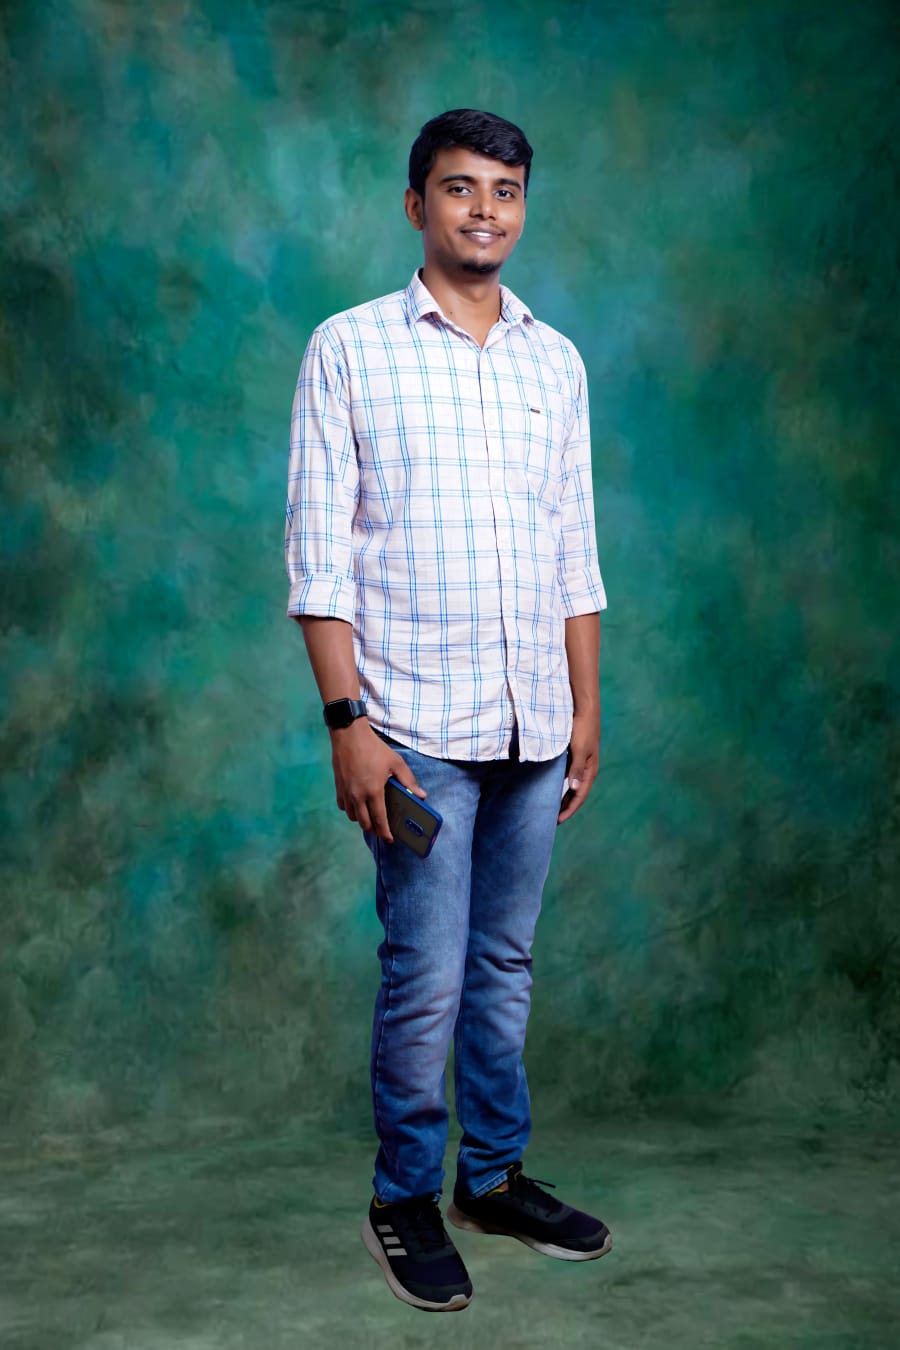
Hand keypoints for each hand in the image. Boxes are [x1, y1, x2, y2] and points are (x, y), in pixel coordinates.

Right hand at [331, 721, 425, 842]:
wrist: (349, 735)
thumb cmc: (374, 748)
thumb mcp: (396, 763)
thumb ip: (409, 781)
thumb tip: (421, 795)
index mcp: (373, 791)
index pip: (379, 820)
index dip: (385, 832)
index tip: (390, 839)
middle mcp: (357, 795)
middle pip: (364, 823)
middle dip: (374, 830)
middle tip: (381, 830)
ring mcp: (345, 792)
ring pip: (352, 816)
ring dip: (362, 820)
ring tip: (370, 817)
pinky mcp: (338, 787)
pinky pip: (343, 806)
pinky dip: (351, 810)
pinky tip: (357, 805)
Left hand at [558, 706, 599, 824]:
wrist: (584, 709)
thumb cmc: (582, 728)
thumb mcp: (579, 749)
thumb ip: (577, 769)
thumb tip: (574, 789)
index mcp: (590, 770)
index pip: (580, 796)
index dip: (569, 809)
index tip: (557, 821)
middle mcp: (586, 769)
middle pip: (576, 793)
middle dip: (565, 806)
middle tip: (552, 818)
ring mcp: (580, 762)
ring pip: (571, 784)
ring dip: (562, 795)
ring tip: (550, 805)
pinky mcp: (574, 755)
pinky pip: (566, 774)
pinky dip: (559, 782)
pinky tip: (550, 785)